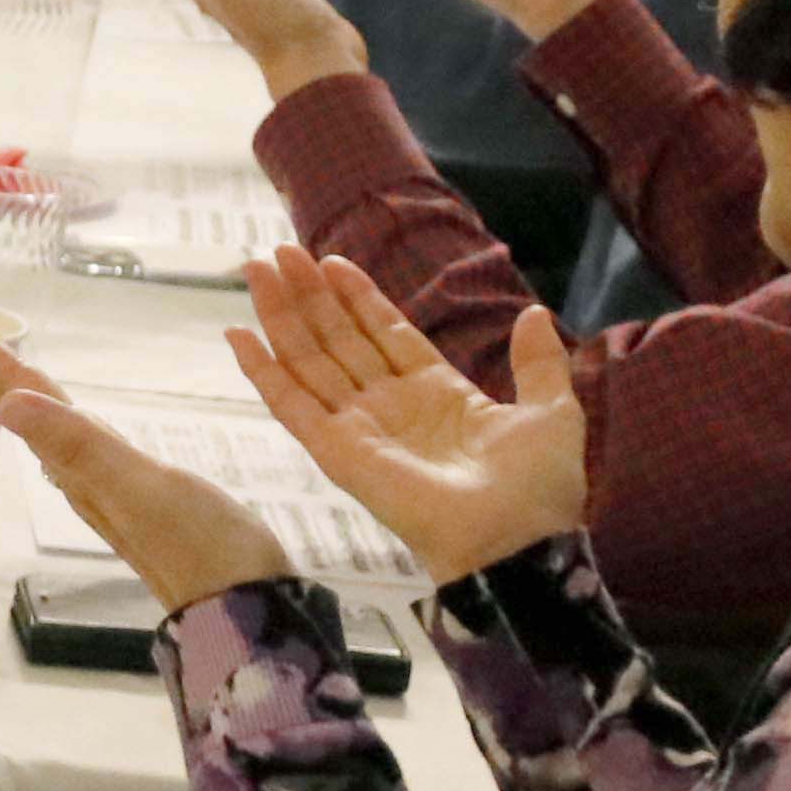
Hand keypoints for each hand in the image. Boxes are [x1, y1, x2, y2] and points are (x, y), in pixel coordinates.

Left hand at [0, 295, 291, 615]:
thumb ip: (77, 446)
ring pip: (41, 413)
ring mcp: (103, 479)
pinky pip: (73, 433)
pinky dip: (54, 406)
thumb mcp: (138, 488)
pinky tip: (56, 409)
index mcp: (74, 459)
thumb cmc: (203, 548)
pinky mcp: (132, 489)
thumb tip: (7, 404)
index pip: (13, 388)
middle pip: (16, 394)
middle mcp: (77, 467)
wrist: (246, 612)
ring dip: (10, 373)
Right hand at [230, 247, 590, 586]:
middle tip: (280, 251)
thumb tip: (533, 313)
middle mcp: (391, 408)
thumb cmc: (538, 489)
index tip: (332, 260)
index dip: (358, 297)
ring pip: (309, 360)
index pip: (386, 334)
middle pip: (339, 339)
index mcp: (438, 396)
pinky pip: (290, 405)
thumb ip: (539, 363)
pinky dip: (262, 371)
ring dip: (281, 315)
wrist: (516, 539)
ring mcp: (359, 428)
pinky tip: (237, 335)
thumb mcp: (553, 412)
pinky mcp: (336, 452)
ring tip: (256, 268)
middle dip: (310, 295)